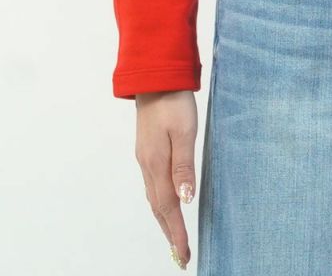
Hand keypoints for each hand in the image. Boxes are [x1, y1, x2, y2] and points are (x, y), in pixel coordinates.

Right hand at [135, 90, 197, 268]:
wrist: (155, 78)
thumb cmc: (174, 102)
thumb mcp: (185, 132)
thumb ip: (184, 166)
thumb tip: (186, 198)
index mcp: (157, 164)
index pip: (167, 207)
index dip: (176, 232)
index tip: (184, 254)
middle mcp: (148, 165)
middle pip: (158, 207)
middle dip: (169, 232)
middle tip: (180, 255)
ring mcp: (146, 158)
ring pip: (154, 197)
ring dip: (164, 219)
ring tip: (174, 237)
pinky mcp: (148, 150)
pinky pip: (153, 185)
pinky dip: (160, 202)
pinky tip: (167, 203)